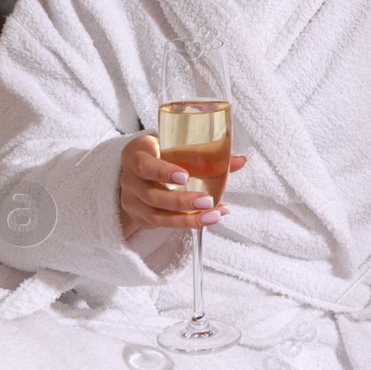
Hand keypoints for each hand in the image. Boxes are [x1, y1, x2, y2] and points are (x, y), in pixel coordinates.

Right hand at [118, 133, 246, 240]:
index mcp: (136, 154)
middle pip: (153, 195)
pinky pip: (163, 224)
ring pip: (157, 215)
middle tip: (207, 201)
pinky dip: (188, 222)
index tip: (185, 176)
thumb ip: (206, 152)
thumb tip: (240, 160)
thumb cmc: (161, 153)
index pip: (145, 165)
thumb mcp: (175, 145)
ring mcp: (132, 201)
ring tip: (214, 216)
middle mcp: (130, 179)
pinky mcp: (140, 217)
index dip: (164, 172)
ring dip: (188, 218)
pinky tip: (209, 218)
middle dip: (182, 201)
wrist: (136, 170)